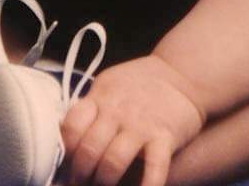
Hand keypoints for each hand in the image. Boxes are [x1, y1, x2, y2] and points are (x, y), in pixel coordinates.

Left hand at [61, 55, 203, 185]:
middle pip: (88, 149)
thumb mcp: (109, 86)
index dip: (65, 150)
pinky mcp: (164, 137)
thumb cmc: (140, 84)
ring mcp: (141, 125)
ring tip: (102, 185)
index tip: (65, 162)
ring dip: (103, 181)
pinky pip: (153, 169)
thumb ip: (91, 108)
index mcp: (100, 97)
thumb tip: (66, 137)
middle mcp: (117, 111)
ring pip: (112, 162)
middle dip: (80, 174)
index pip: (71, 126)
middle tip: (79, 182)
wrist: (182, 74)